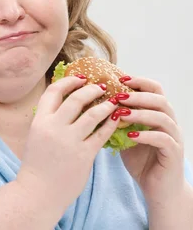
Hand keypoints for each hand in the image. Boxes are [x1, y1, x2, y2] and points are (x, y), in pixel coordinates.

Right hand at [17, 75, 120, 211]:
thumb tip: (66, 102)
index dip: (68, 81)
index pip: (54, 91)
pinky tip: (116, 119)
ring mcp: (70, 141)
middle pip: (76, 98)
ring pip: (93, 114)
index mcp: (39, 121)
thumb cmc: (37, 164)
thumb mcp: (36, 136)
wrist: (38, 192)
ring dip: (106, 104)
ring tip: (113, 101)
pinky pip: (102, 134)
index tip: (80, 79)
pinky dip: (111, 123)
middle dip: (92, 89)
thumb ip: (49, 119)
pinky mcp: (85, 155)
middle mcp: (54, 128)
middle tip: (102, 87)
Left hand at [116, 76, 187, 206]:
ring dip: (140, 113)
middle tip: (118, 96)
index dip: (139, 81)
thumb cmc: (140, 160)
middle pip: (160, 99)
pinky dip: (146, 135)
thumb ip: (116, 120)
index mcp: (157, 114)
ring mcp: (173, 137)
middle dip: (138, 95)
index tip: (120, 79)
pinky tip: (131, 135)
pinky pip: (163, 139)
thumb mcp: (124, 136)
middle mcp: (169, 122)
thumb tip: (92, 105)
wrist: (158, 188)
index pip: (154, 90)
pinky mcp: (174, 153)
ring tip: (121, 114)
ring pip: (163, 117)